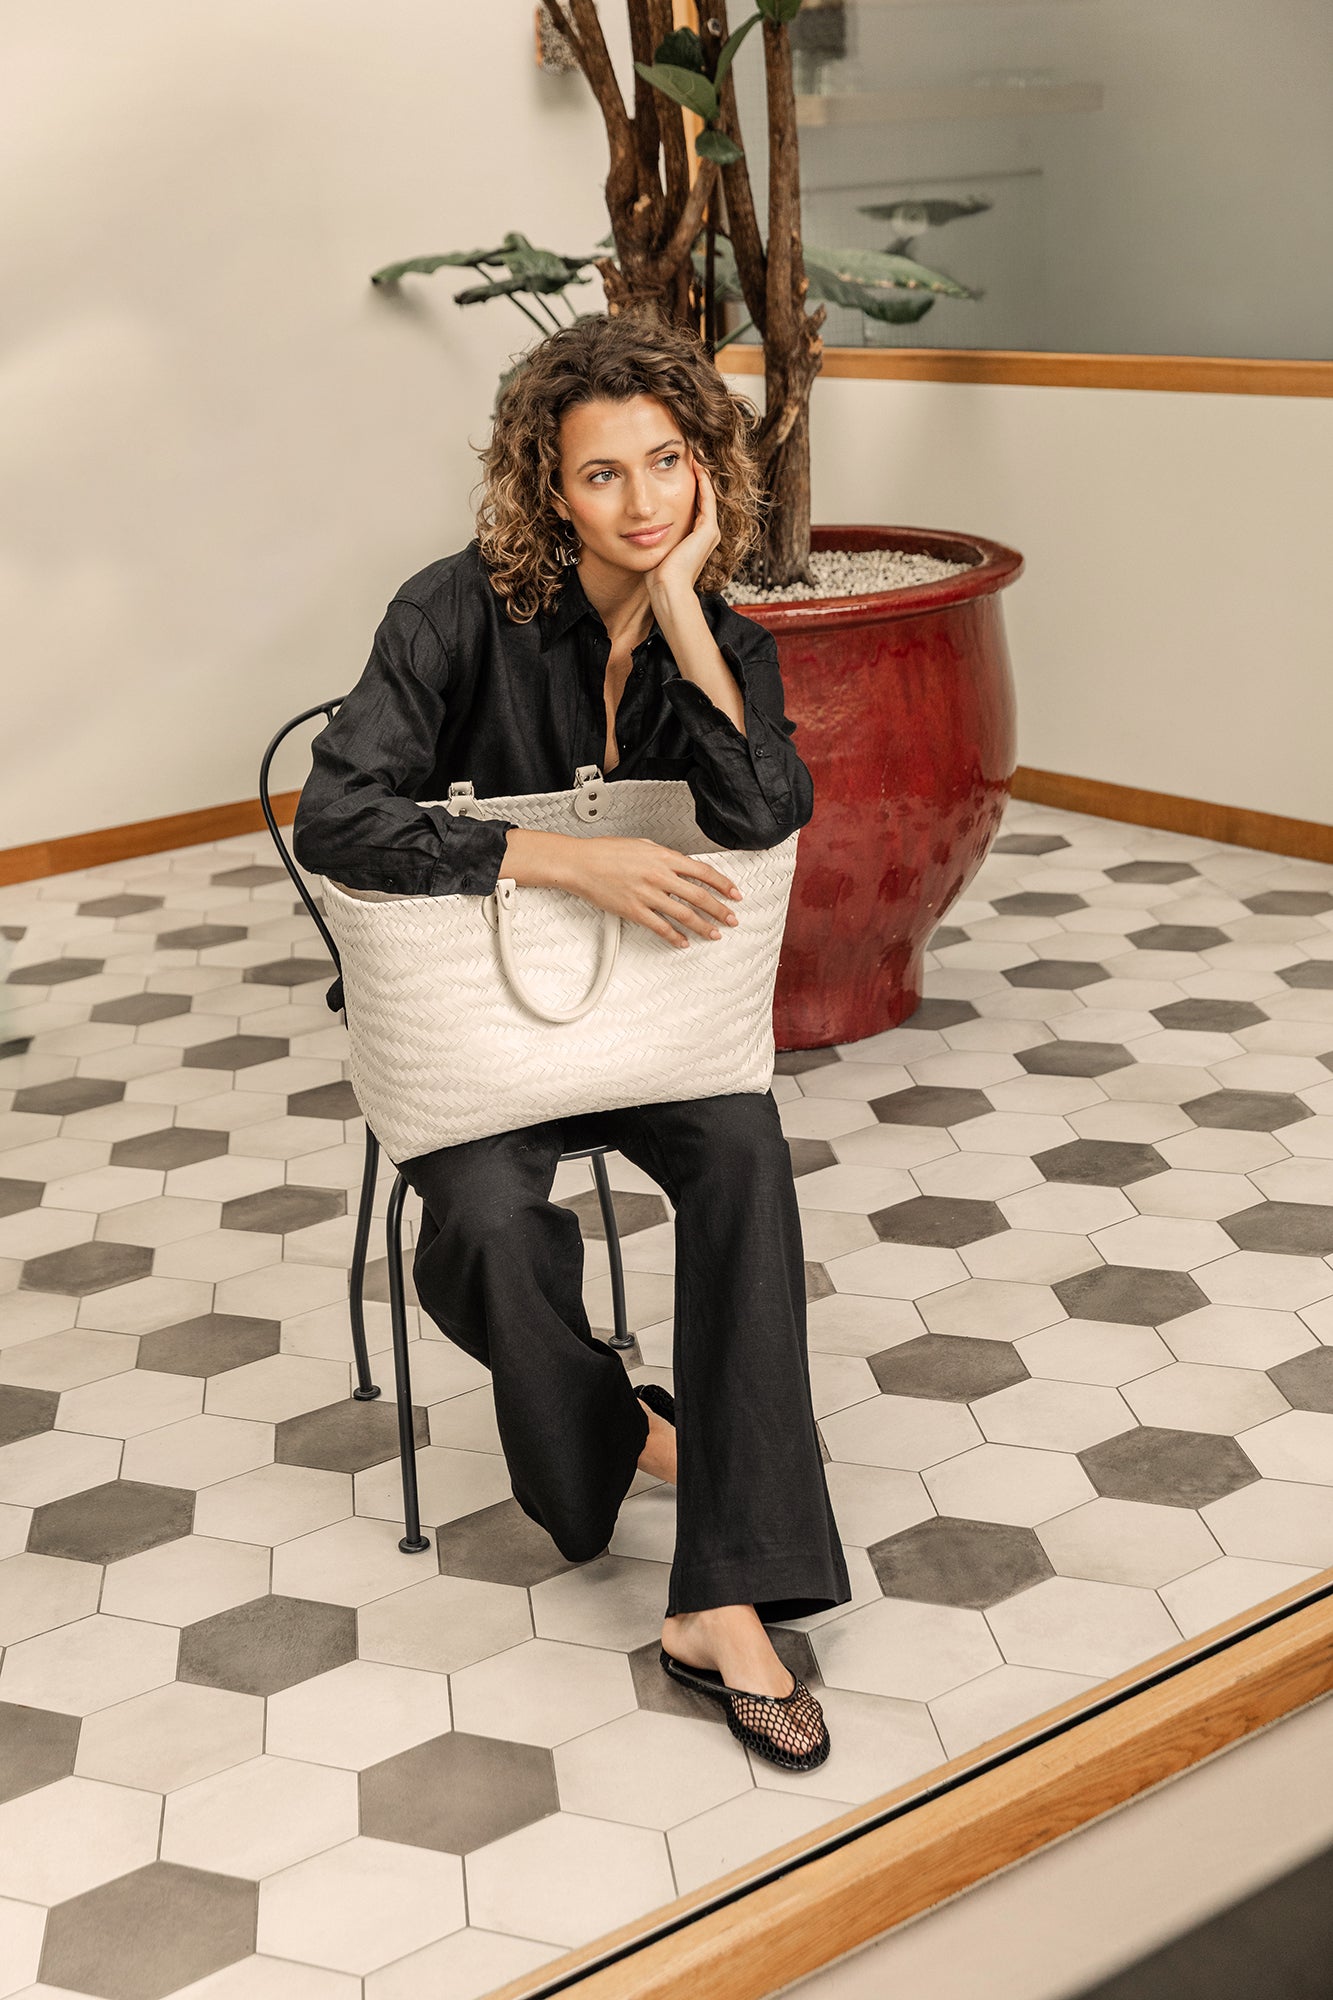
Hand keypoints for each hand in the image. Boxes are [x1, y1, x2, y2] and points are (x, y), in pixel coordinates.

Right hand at [548, 833, 742, 949]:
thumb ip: (664, 856)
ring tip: (714, 934)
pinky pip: (660, 927)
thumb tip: (681, 865)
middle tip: (732, 919)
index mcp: (664, 857)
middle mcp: (659, 876)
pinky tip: (683, 942)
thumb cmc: (607, 852)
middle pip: (699, 896)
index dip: (723, 885)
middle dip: (720, 910)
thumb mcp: (642, 846)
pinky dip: (674, 937)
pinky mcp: (634, 911)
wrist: (581, 863)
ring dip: (703, 926)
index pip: (703, 872)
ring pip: (684, 915)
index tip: (734, 894)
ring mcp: (647, 895)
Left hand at [645, 457, 719, 613]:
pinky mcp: (708, 530)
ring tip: (695, 455)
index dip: (689, 487)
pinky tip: (696, 465)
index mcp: (697, 539)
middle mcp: (708, 534)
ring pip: (707, 495)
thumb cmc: (657, 576)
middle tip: (691, 454)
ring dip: (702, 475)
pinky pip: (707, 498)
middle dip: (697, 477)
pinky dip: (703, 481)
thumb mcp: (656, 549)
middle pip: (704, 498)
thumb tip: (637, 527)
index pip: (696, 506)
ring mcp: (710, 532)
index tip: (678, 468)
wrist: (668, 588)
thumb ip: (653, 535)